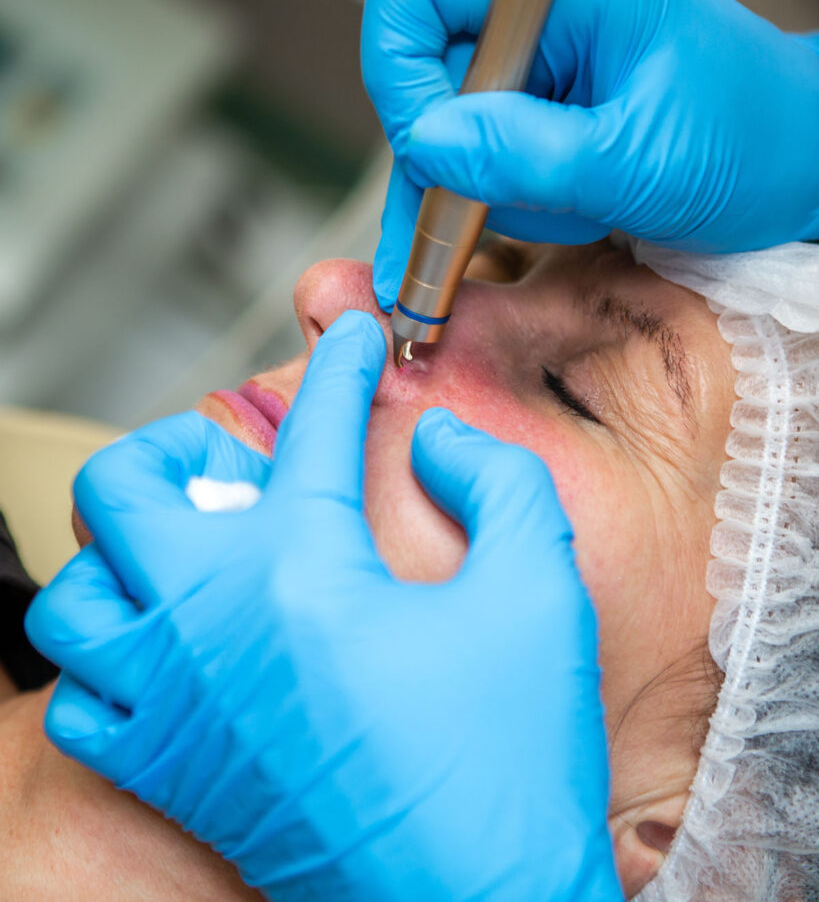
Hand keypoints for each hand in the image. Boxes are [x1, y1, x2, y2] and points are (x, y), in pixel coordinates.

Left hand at [27, 310, 622, 901]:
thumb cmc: (510, 761)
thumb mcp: (539, 592)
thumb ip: (495, 480)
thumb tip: (434, 438)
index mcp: (303, 572)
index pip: (309, 428)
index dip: (341, 367)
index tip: (353, 342)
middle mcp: (212, 627)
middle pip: (120, 489)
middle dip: (175, 446)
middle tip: (238, 461)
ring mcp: (176, 706)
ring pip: (75, 595)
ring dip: (123, 552)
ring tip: (192, 551)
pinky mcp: (172, 774)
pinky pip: (81, 698)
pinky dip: (109, 657)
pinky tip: (175, 649)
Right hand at [361, 0, 818, 308]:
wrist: (793, 166)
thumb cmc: (749, 142)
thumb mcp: (637, 162)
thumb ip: (526, 154)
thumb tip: (425, 144)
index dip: (400, 68)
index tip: (433, 145)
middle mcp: (542, 6)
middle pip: (420, 66)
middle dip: (445, 154)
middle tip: (484, 209)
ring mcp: (538, 55)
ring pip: (442, 121)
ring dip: (481, 187)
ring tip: (563, 205)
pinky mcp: (539, 99)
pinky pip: (473, 146)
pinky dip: (487, 197)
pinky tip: (540, 216)